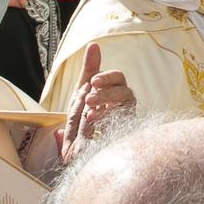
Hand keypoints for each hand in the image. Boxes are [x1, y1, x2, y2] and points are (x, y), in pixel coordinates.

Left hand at [56, 42, 133, 164]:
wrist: (77, 159)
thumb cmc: (81, 125)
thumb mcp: (81, 95)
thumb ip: (89, 70)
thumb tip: (94, 44)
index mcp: (114, 95)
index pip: (118, 79)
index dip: (108, 77)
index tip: (94, 81)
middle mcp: (123, 108)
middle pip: (125, 91)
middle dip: (108, 91)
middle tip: (90, 97)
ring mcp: (125, 123)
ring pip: (126, 107)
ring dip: (107, 106)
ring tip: (89, 112)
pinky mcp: (124, 137)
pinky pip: (122, 125)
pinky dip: (107, 123)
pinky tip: (93, 125)